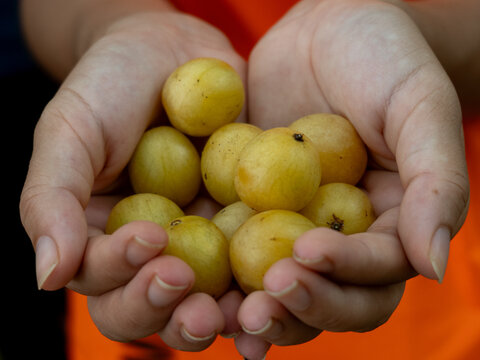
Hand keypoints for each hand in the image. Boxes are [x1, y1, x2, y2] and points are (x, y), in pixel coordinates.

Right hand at [19, 9, 245, 350]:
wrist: (171, 51)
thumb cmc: (109, 86)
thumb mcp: (69, 132)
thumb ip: (51, 201)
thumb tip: (47, 278)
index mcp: (100, 239)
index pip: (103, 282)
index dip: (122, 274)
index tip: (151, 238)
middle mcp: (151, 253)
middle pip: (154, 309)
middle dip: (171, 312)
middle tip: (192, 294)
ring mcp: (202, 242)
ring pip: (208, 301)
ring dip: (223, 316)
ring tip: (241, 313)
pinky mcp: (244, 224)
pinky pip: (256, 262)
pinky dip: (268, 282)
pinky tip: (285, 286)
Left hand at [236, 0, 468, 357]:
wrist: (327, 29)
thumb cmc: (385, 59)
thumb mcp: (421, 108)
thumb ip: (438, 182)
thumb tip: (432, 266)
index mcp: (390, 225)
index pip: (375, 272)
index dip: (345, 273)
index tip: (308, 250)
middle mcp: (341, 237)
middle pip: (326, 298)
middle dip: (295, 308)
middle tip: (258, 309)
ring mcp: (291, 227)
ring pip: (275, 289)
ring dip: (251, 311)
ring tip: (217, 318)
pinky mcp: (249, 210)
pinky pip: (231, 249)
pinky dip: (213, 274)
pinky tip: (185, 283)